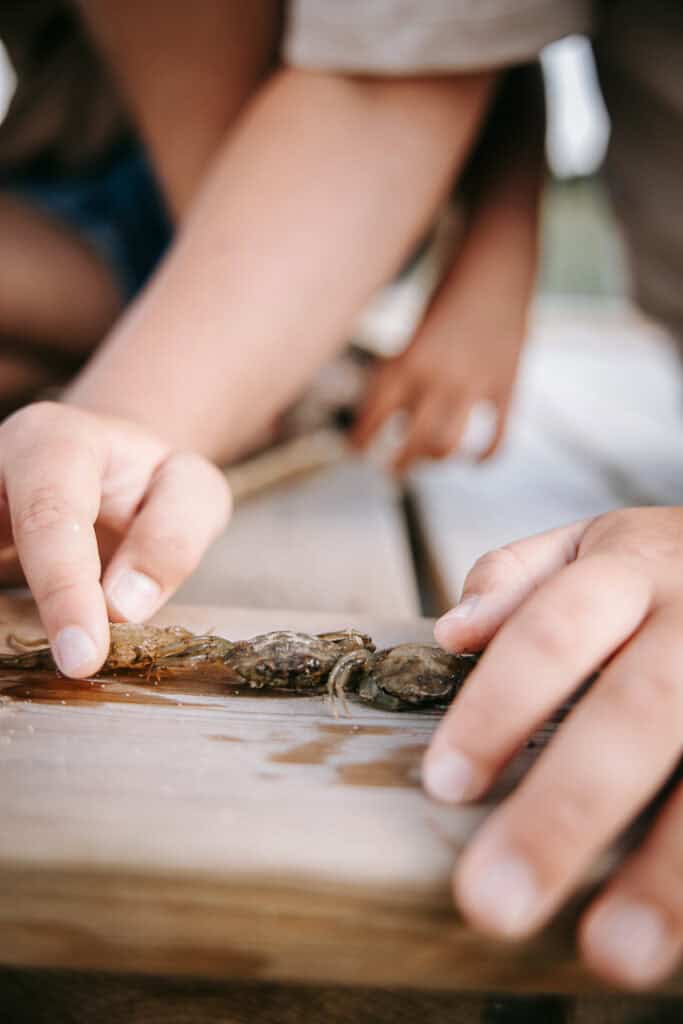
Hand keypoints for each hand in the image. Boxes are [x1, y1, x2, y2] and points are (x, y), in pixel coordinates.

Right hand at [0, 403, 229, 676]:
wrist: (113, 469)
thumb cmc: (152, 482)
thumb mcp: (191, 491)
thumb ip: (171, 538)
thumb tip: (123, 607)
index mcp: (56, 443)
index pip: (51, 517)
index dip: (64, 590)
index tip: (82, 657)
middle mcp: (0, 466)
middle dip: (32, 605)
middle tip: (69, 667)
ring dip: (9, 615)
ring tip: (41, 652)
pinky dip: (5, 617)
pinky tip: (24, 643)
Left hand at [351, 215, 526, 474]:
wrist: (496, 265)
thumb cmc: (446, 296)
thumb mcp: (413, 335)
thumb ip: (403, 376)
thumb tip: (390, 419)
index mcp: (404, 362)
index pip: (372, 418)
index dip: (360, 441)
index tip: (356, 451)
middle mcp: (437, 378)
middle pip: (410, 444)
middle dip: (396, 465)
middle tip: (390, 470)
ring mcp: (475, 386)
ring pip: (448, 448)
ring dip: (434, 461)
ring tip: (427, 461)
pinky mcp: (507, 388)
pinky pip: (496, 438)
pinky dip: (484, 456)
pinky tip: (474, 459)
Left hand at [423, 508, 682, 988]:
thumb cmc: (660, 567)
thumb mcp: (594, 543)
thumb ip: (520, 577)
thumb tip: (451, 630)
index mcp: (631, 568)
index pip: (552, 632)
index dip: (498, 707)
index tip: (446, 786)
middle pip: (634, 711)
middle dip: (567, 809)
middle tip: (495, 901)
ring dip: (667, 869)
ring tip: (612, 952)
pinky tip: (677, 938)